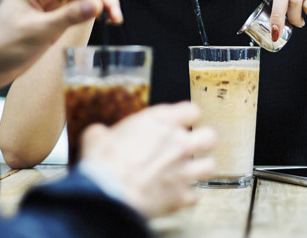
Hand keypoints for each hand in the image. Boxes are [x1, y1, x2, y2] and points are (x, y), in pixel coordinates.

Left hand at [0, 0, 122, 90]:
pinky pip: (72, 10)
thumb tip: (98, 4)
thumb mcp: (40, 31)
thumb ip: (70, 16)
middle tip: (117, 15)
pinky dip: (86, 15)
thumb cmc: (3, 46)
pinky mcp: (47, 15)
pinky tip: (99, 21)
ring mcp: (43, 1)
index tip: (111, 5)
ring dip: (95, 6)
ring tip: (114, 19)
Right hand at [81, 102, 216, 217]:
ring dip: (201, 169)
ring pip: (210, 165)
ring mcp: (183, 170)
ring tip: (191, 171)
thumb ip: (102, 133)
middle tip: (193, 146)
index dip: (188, 116)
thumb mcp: (96, 138)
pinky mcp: (181, 195)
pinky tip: (177, 195)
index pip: (191, 110)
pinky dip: (186, 196)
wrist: (108, 193)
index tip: (182, 121)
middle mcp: (178, 143)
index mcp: (160, 122)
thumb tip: (98, 134)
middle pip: (210, 136)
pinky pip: (194, 196)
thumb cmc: (104, 164)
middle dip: (203, 142)